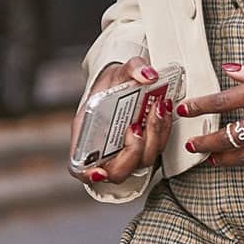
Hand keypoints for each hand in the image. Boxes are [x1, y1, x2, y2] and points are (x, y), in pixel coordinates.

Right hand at [70, 57, 171, 187]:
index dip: (88, 175)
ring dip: (153, 138)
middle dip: (132, 152)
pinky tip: (164, 111)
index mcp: (87, 137)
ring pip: (142, 161)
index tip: (99, 171)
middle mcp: (106, 150)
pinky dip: (162, 132)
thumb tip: (148, 75)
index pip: (80, 168)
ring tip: (157, 109)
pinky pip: (157, 149)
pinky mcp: (145, 147)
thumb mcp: (118, 71)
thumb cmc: (113, 82)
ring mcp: (127, 152)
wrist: (126, 82)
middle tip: (136, 126)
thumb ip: (132, 68)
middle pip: (118, 170)